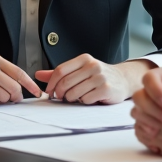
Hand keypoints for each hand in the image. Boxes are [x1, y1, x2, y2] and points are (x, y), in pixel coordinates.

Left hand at [36, 56, 150, 103]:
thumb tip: (38, 74)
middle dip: (59, 93)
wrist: (123, 80)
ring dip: (71, 98)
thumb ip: (60, 73)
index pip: (60, 70)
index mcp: (84, 59)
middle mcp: (93, 66)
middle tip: (60, 97)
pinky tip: (89, 99)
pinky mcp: (106, 89)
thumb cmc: (99, 76)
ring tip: (76, 97)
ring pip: (74, 93)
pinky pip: (86, 99)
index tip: (49, 91)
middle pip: (65, 82)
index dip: (51, 83)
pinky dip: (84, 102)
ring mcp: (100, 77)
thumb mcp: (80, 70)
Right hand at [131, 64, 161, 135]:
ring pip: (137, 112)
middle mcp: (155, 91)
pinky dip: (145, 135)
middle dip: (151, 109)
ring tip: (161, 132)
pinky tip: (157, 141)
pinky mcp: (152, 122)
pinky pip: (139, 128)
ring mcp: (152, 107)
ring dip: (147, 123)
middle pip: (139, 96)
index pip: (150, 79)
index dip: (156, 91)